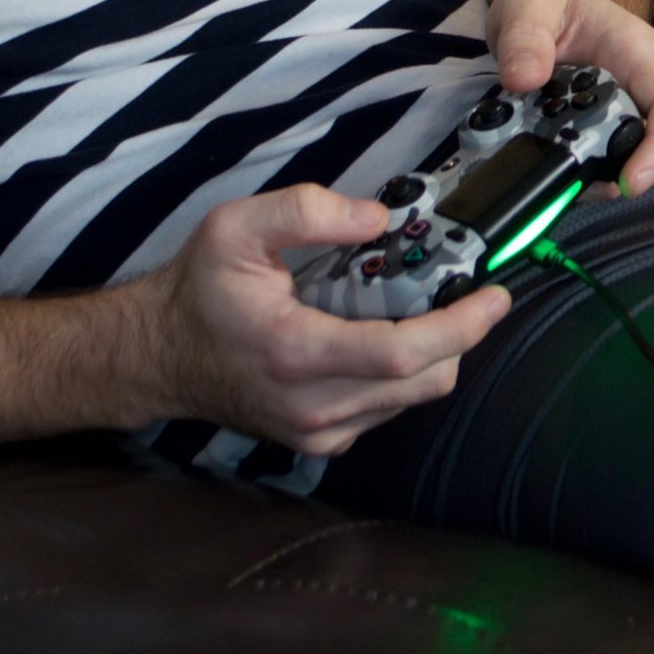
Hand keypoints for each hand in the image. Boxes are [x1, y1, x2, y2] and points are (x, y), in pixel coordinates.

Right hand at [147, 184, 510, 457]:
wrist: (159, 356)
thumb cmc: (199, 291)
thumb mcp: (235, 227)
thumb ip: (306, 212)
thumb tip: (378, 220)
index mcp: (297, 352)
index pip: (404, 355)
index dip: (461, 327)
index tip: (494, 297)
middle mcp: (313, 405)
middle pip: (424, 381)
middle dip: (459, 335)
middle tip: (464, 291)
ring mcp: (319, 431)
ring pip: (412, 399)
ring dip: (433, 354)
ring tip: (417, 308)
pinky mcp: (321, 441)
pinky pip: (388, 409)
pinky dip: (403, 374)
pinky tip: (381, 337)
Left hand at [485, 0, 653, 194]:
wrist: (535, 18)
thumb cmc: (545, 6)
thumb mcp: (526, 7)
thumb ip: (524, 37)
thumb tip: (524, 79)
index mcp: (636, 52)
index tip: (632, 180)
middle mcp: (637, 87)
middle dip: (629, 171)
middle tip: (584, 188)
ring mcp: (618, 113)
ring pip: (627, 157)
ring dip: (597, 177)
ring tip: (560, 183)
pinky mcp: (595, 131)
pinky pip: (596, 161)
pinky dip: (576, 175)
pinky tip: (550, 177)